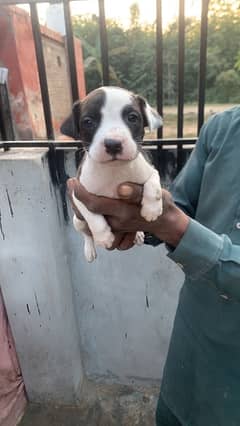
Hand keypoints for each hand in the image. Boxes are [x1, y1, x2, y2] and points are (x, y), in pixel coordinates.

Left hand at [67, 178, 189, 247]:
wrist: (165, 222)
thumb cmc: (160, 204)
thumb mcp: (155, 194)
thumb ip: (137, 192)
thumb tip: (121, 189)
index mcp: (124, 212)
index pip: (94, 205)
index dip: (80, 194)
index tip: (72, 181)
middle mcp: (116, 223)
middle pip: (87, 214)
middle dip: (76, 199)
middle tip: (72, 182)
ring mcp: (115, 228)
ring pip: (90, 220)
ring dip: (82, 206)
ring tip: (75, 189)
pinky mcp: (115, 230)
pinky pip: (96, 225)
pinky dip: (88, 214)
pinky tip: (85, 200)